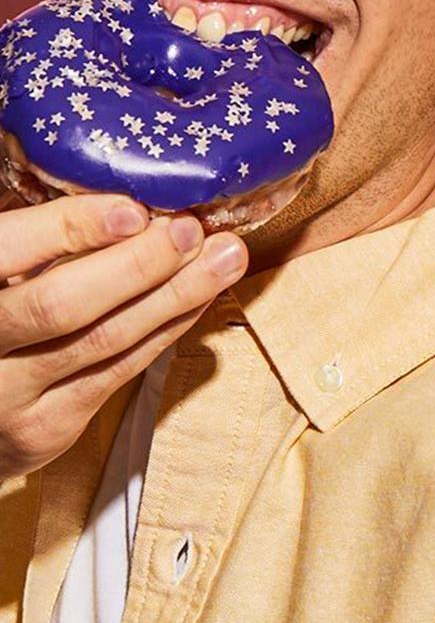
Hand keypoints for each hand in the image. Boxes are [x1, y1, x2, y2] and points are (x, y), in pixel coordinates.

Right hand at [0, 195, 247, 480]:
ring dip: (174, 294)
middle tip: (191, 229)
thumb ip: (41, 240)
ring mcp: (7, 394)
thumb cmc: (0, 313)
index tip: (134, 208)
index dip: (70, 228)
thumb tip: (131, 195)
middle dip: (137, 264)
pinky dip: (167, 327)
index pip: (8, 251)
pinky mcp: (44, 427)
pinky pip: (120, 370)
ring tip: (225, 256)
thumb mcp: (8, 271)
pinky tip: (202, 295)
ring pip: (101, 340)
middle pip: (59, 305)